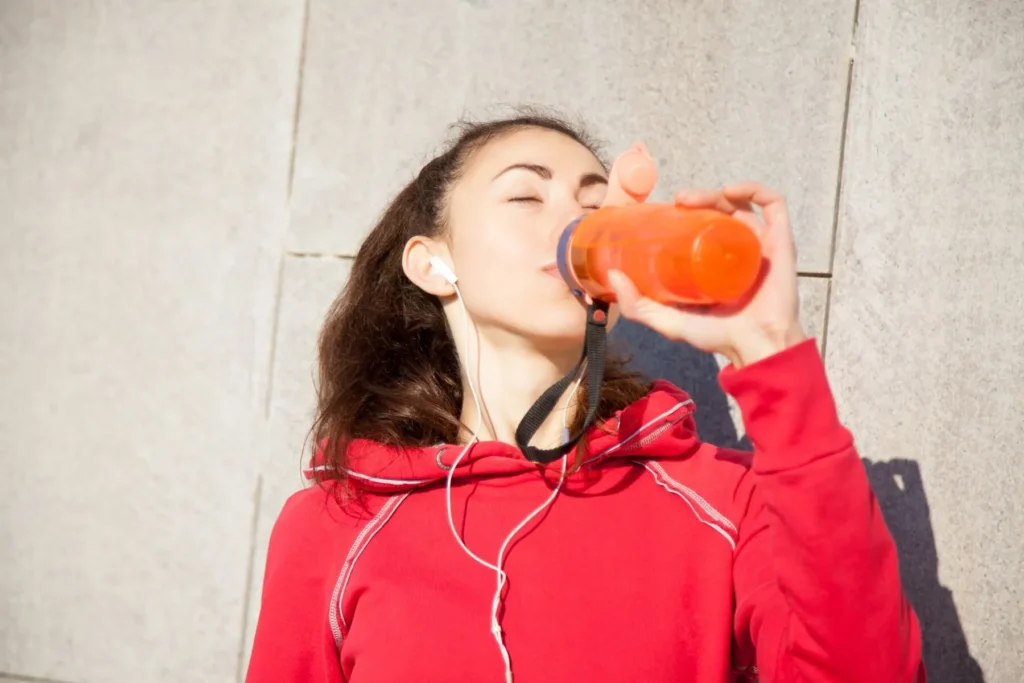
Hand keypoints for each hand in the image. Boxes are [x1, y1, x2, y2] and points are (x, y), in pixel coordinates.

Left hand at [608, 183, 806, 367]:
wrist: (754, 345)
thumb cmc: (717, 335)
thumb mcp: (668, 320)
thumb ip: (638, 306)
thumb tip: (612, 277)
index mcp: (716, 260)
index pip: (701, 224)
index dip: (683, 210)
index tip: (663, 207)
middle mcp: (739, 248)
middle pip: (719, 209)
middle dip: (698, 197)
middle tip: (678, 201)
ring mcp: (760, 243)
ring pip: (740, 204)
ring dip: (716, 192)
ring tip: (693, 199)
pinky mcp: (781, 242)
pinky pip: (774, 205)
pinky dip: (754, 190)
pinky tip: (732, 190)